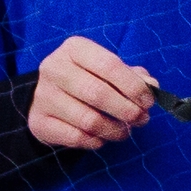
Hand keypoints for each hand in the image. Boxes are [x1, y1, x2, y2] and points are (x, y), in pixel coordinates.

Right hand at [29, 35, 155, 150]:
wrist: (47, 97)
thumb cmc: (87, 79)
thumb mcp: (108, 70)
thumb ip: (133, 76)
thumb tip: (152, 86)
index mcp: (74, 49)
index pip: (109, 65)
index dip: (134, 86)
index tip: (149, 101)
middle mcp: (54, 68)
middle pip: (98, 93)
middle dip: (127, 110)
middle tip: (142, 119)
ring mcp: (43, 96)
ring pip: (88, 120)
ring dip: (114, 129)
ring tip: (125, 130)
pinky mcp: (39, 122)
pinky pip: (76, 137)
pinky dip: (96, 141)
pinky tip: (102, 137)